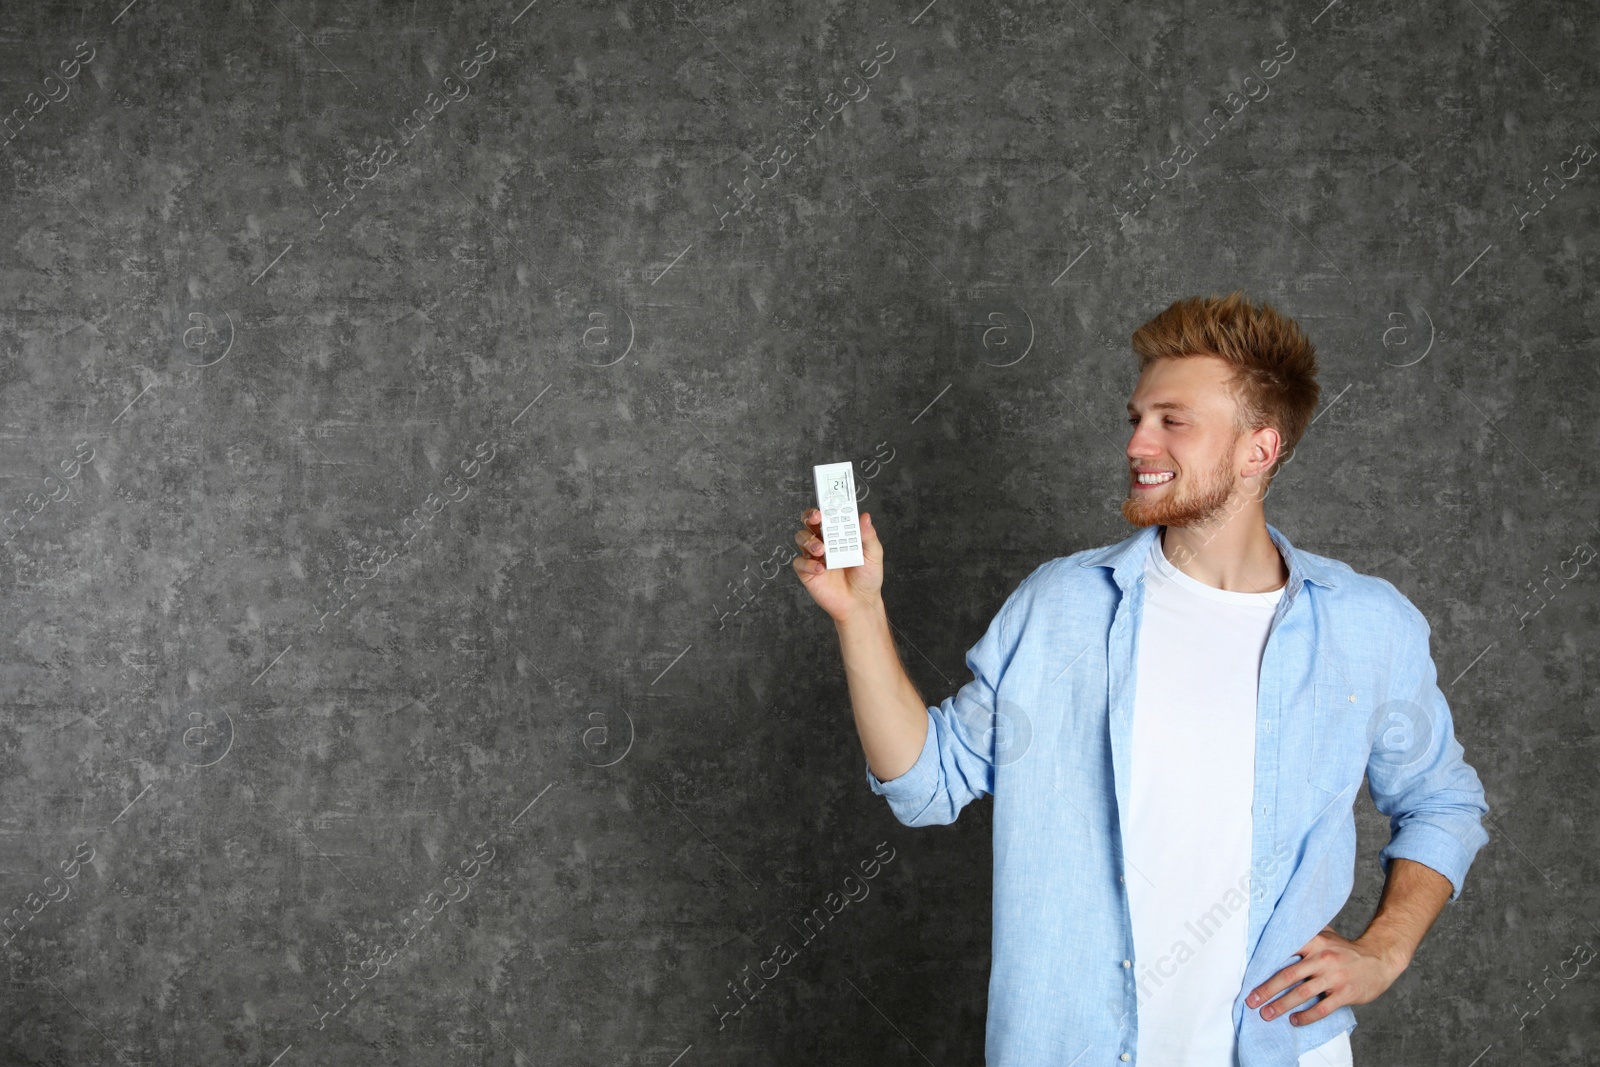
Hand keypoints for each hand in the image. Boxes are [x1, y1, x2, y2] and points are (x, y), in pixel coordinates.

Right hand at [791, 508, 883, 622]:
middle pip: (809, 522)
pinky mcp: (807, 572)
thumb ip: (868, 536)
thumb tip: (865, 517)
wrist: (861, 603)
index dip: (826, 505)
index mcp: (839, 534)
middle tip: (818, 517)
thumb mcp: (873, 554)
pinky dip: (808, 564)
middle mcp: (824, 541)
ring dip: (809, 540)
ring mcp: (814, 556)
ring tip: (821, 549)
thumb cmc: (867, 577)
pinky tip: (821, 569)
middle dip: (810, 516)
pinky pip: (799, 563)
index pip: (829, 514)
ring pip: (801, 538)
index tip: (829, 500)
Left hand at [1245, 926, 1406, 1024]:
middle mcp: (1323, 958)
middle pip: (1289, 975)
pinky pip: (1322, 1008)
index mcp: (1315, 941)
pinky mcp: (1345, 993)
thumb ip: (1305, 932)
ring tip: (1267, 1014)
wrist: (1380, 959)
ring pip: (1302, 993)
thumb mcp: (1326, 934)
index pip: (1285, 951)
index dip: (1266, 963)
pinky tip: (1294, 1020)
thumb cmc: (1346, 949)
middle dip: (1267, 989)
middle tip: (1252, 1001)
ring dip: (1282, 1005)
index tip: (1248, 974)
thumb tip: (1276, 925)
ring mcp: (1335, 976)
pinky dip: (1306, 1016)